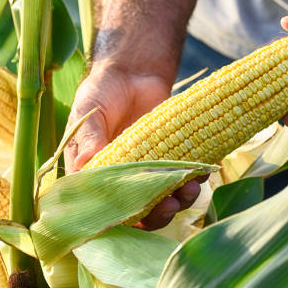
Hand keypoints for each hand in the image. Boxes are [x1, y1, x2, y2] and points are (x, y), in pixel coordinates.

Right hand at [64, 61, 206, 229]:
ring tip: (190, 188)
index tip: (139, 214)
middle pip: (139, 212)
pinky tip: (201, 173)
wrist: (133, 70)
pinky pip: (184, 176)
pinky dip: (194, 178)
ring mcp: (148, 171)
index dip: (122, 217)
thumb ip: (88, 137)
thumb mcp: (89, 111)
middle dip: (157, 214)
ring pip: (165, 199)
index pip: (105, 207)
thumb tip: (85, 163)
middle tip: (171, 203)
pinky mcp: (172, 158)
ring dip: (180, 201)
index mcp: (94, 175)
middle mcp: (122, 179)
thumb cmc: (102, 91)